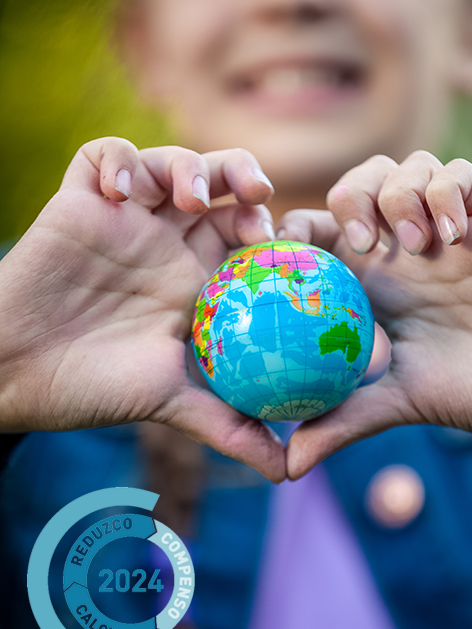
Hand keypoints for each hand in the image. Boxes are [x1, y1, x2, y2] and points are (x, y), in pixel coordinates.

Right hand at [0, 138, 285, 481]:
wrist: (15, 376)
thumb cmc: (93, 389)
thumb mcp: (172, 403)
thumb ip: (230, 427)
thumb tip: (286, 472)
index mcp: (195, 279)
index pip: (247, 235)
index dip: (273, 229)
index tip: (287, 246)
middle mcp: (165, 244)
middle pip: (219, 186)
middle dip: (242, 178)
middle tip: (256, 200)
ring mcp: (123, 221)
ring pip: (169, 163)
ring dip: (187, 165)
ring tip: (189, 197)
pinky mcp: (78, 203)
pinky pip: (102, 156)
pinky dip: (119, 160)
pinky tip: (123, 194)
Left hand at [279, 151, 471, 478]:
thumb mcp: (399, 404)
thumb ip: (344, 421)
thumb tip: (287, 466)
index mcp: (372, 286)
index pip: (317, 235)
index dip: (293, 233)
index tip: (291, 254)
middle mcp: (404, 252)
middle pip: (355, 187)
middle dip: (348, 200)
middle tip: (361, 244)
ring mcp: (444, 230)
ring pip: (403, 167)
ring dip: (398, 192)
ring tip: (414, 241)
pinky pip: (459, 173)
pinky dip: (446, 191)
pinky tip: (453, 236)